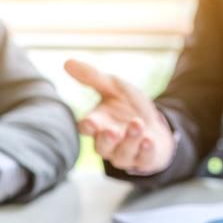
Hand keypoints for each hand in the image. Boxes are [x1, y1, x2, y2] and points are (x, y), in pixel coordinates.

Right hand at [64, 59, 175, 175]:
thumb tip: (67, 62)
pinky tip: (149, 140)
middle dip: (106, 139)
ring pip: (122, 154)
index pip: (86, 128)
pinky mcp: (144, 159)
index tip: (89, 122)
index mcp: (98, 124)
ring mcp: (126, 153)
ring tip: (137, 124)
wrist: (156, 124)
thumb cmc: (129, 106)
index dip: (87, 126)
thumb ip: (92, 77)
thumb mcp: (114, 87)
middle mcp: (108, 142)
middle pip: (101, 147)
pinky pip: (142, 161)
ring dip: (130, 140)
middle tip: (112, 130)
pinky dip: (145, 152)